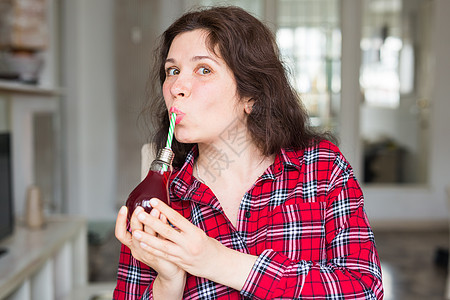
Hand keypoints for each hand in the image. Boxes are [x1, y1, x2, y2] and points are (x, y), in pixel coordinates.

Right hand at [115, 205, 184, 281]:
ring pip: (147, 237)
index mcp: (133, 245)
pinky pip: (161, 239)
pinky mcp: (160, 255)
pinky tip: (165, 217)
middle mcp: (139, 250)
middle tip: (139, 208)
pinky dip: (163, 227)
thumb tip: (152, 206)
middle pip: (134, 234)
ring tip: (155, 210)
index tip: (123, 208)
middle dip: (136, 219)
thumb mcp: (149, 239)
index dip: (120, 221)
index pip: (121, 234)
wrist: (170, 271)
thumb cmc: (159, 252)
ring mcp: (149, 253)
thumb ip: (149, 225)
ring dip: (151, 222)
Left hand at [132, 199, 257, 289]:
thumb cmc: (208, 245)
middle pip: (167, 231)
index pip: (176, 218)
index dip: (164, 209)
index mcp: (194, 232)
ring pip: (163, 245)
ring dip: (148, 238)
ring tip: (135, 232)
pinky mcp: (180, 263)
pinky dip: (152, 250)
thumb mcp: (198, 232)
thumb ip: (184, 227)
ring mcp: (183, 254)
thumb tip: (168, 216)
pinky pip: (164, 255)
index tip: (152, 201)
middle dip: (152, 222)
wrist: (217, 264)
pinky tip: (143, 245)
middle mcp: (189, 243)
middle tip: (139, 214)